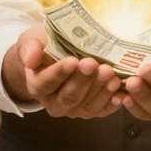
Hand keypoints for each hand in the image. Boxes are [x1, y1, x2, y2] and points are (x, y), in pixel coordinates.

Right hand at [2, 26, 121, 118]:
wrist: (55, 58)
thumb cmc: (44, 46)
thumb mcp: (31, 40)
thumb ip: (29, 48)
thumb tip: (30, 59)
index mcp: (37, 86)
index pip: (47, 82)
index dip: (60, 72)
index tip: (73, 60)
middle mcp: (54, 103)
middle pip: (69, 96)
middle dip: (83, 80)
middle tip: (94, 64)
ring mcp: (73, 109)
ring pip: (87, 105)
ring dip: (100, 91)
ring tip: (111, 75)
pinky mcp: (90, 110)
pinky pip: (101, 110)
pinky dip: (111, 103)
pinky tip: (121, 93)